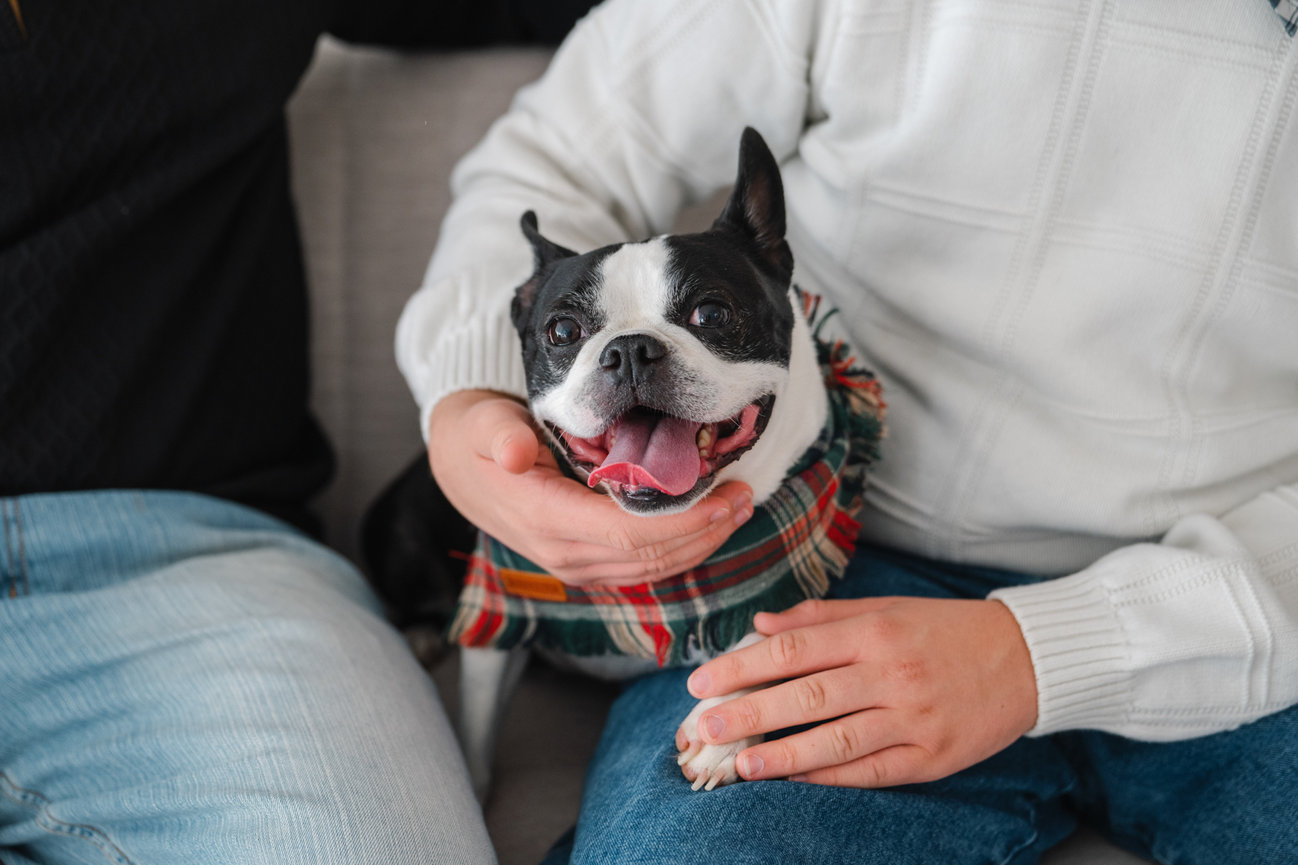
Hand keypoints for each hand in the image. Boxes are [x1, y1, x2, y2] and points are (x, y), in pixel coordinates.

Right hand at [427, 389, 753, 586]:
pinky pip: (642, 567)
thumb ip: (500, 435)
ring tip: (737, 508)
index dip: (685, 522)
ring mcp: (575, 565)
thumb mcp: (481, 424)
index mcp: (545, 519)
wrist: (460, 468)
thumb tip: (515, 452)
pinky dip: (680, 549)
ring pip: (652, 569)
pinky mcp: (587, 564)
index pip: (630, 534)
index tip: (725, 496)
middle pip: (651, 557)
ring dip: (700, 544)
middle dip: (705, 532)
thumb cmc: (478, 438)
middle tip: (746, 497)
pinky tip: (706, 524)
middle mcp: (564, 553)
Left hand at [684, 596, 1037, 786]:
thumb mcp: (884, 607)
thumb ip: (821, 618)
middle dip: (750, 714)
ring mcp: (913, 718)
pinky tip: (795, 779)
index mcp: (873, 631)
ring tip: (741, 765)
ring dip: (783, 755)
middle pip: (807, 695)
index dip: (742, 667)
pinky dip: (831, 776)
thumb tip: (761, 625)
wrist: (1027, 657)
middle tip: (704, 729)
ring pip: (837, 739)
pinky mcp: (933, 757)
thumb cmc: (943, 629)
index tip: (702, 683)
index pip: (793, 650)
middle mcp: (890, 673)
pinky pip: (872, 770)